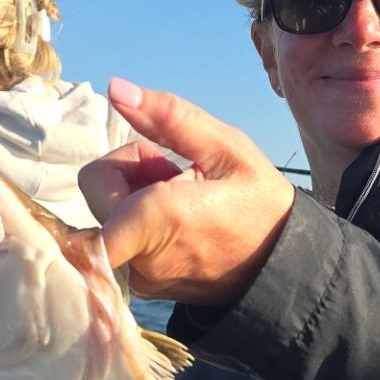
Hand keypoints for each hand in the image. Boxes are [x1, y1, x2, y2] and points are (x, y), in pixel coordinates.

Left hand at [79, 78, 295, 304]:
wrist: (282, 267)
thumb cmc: (260, 204)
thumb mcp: (226, 147)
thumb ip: (168, 116)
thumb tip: (115, 88)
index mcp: (159, 219)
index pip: (97, 177)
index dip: (126, 163)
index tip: (160, 166)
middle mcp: (141, 258)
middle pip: (98, 197)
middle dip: (131, 180)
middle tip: (178, 180)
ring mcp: (141, 280)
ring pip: (107, 222)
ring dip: (135, 206)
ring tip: (183, 206)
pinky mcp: (143, 290)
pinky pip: (120, 248)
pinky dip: (140, 231)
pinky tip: (179, 228)